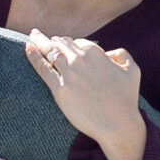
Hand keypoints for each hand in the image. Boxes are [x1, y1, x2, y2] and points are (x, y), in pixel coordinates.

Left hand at [26, 34, 147, 159]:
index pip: (78, 42)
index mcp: (95, 52)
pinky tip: (27, 47)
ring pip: (50, 52)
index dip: (73, 45)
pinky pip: (42, 68)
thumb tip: (108, 53)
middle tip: (41, 36)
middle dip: (53, 41)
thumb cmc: (126, 99)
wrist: (118, 124)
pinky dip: (33, 56)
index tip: (67, 47)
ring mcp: (68, 74)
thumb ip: (122, 55)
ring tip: (32, 35)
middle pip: (61, 44)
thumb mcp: (132, 70)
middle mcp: (80, 59)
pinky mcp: (59, 89)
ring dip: (39, 41)